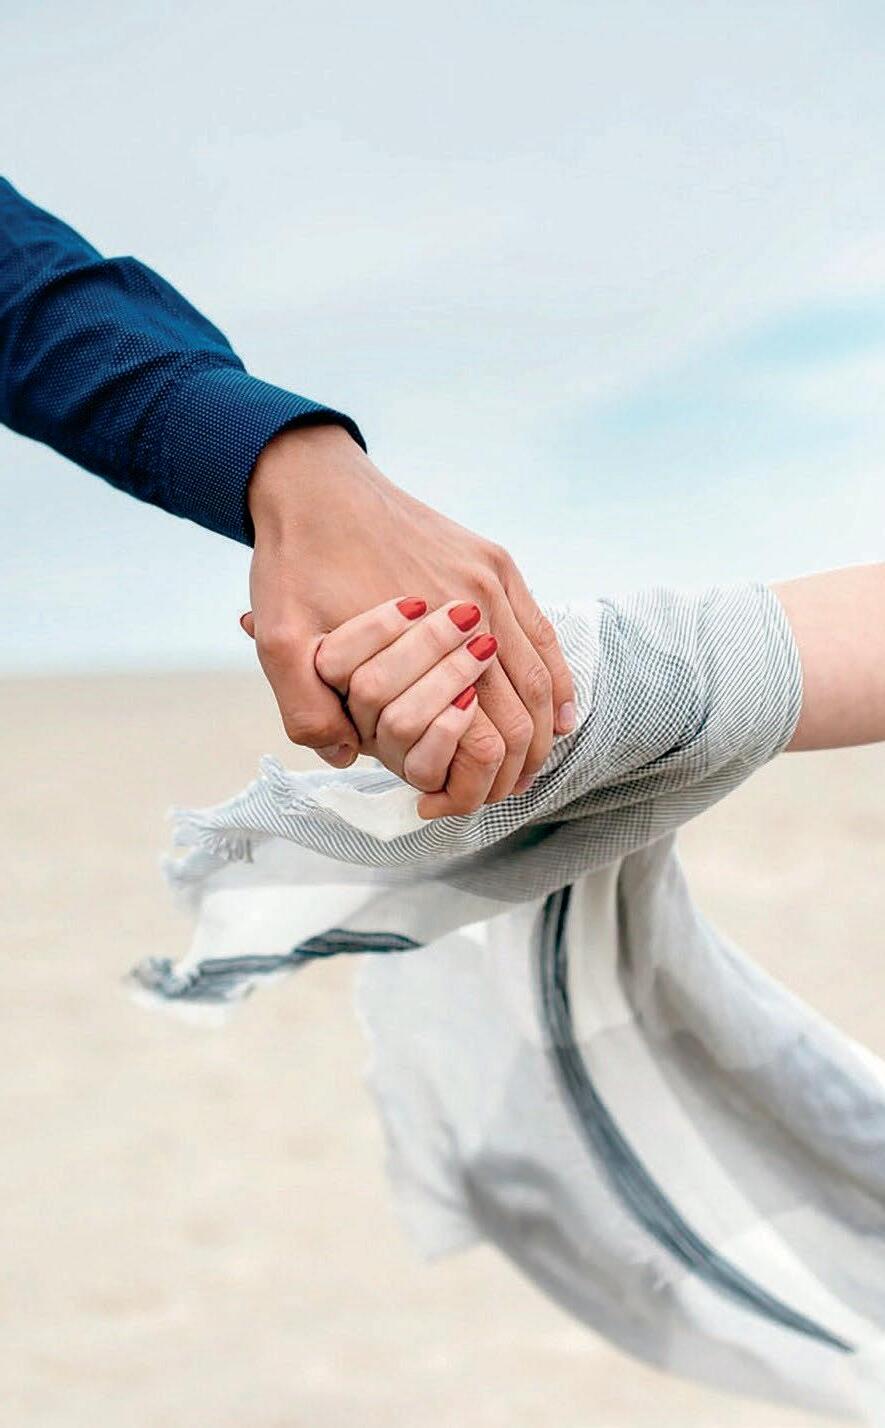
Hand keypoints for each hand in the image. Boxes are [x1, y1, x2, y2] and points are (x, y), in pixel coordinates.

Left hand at [244, 424, 575, 816]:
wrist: (313, 481)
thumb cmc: (294, 561)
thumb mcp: (281, 639)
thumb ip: (308, 708)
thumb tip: (351, 757)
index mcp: (429, 632)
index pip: (483, 735)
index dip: (473, 784)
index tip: (444, 805)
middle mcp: (475, 604)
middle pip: (522, 713)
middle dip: (513, 768)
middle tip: (489, 796)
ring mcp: (492, 579)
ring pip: (541, 677)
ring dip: (538, 732)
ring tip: (522, 768)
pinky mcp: (494, 561)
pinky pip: (542, 632)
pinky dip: (556, 681)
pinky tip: (557, 714)